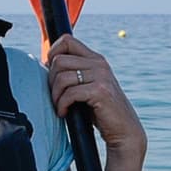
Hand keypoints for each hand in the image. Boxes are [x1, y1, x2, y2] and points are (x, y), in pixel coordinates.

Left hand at [42, 35, 140, 159]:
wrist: (124, 130)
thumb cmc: (101, 111)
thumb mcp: (88, 86)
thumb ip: (75, 73)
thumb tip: (46, 63)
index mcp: (96, 59)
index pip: (67, 40)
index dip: (52, 52)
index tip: (51, 72)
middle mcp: (99, 64)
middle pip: (59, 60)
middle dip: (50, 80)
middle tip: (55, 96)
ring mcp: (101, 77)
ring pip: (62, 77)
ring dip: (55, 95)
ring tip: (59, 106)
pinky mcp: (100, 92)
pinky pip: (70, 93)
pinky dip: (62, 105)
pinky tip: (64, 113)